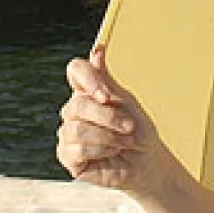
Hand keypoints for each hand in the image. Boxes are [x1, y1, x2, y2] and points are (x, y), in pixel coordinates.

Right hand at [56, 47, 175, 194]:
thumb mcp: (127, 103)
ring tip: (124, 142)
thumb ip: (108, 80)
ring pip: (77, 127)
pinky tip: (112, 151)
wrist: (146, 161)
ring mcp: (68, 133)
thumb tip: (97, 51)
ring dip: (108, 136)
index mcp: (88, 92)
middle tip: (129, 126)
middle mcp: (74, 110)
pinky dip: (101, 149)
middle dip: (109, 116)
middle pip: (78, 103)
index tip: (107, 94)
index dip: (89, 78)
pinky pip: (76, 148)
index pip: (76, 70)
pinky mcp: (67, 155)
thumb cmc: (138, 131)